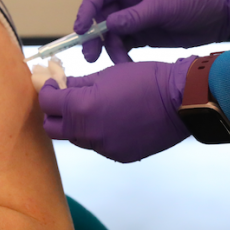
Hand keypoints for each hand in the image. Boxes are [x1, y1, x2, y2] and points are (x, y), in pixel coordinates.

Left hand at [37, 57, 195, 161]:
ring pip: (76, 138)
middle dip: (54, 113)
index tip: (53, 84)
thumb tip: (61, 85)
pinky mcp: (119, 156)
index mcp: (82, 109)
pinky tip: (113, 121)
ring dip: (76, 125)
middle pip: (53, 129)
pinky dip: (98, 134)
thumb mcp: (107, 74)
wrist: (182, 101)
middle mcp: (89, 133)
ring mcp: (104, 147)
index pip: (47, 104)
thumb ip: (78, 84)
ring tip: (92, 109)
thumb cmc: (146, 80)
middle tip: (64, 100)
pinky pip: (98, 146)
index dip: (46, 91)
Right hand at [75, 0, 229, 63]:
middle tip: (90, 55)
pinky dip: (121, 55)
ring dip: (108, 49)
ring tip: (116, 62)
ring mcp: (133, 18)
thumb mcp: (163, 6)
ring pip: (110, 35)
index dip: (86, 10)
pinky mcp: (141, 34)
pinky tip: (125, 65)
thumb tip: (108, 25)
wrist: (218, 17)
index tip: (81, 30)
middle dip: (94, 36)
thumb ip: (135, 16)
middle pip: (100, 17)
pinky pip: (123, 45)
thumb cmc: (191, 0)